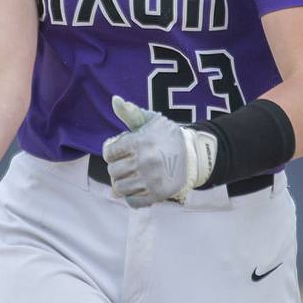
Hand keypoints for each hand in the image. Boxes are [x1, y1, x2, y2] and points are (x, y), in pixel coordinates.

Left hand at [101, 96, 215, 207]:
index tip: (120, 151)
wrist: (194, 154)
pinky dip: (132, 197)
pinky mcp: (158, 194)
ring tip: (131, 176)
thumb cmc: (167, 136)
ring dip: (123, 183)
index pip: (109, 152)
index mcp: (139, 142)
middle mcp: (144, 161)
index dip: (112, 151)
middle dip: (117, 167)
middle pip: (113, 171)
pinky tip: (138, 188)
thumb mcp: (151, 121)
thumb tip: (115, 100)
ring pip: (120, 188)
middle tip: (127, 164)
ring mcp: (151, 180)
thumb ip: (130, 113)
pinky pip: (133, 202)